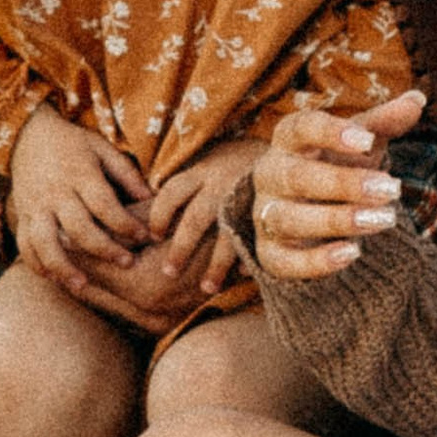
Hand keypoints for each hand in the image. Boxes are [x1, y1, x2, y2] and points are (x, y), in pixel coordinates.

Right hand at [8, 105, 151, 299]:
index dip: (125, 223)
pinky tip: (53, 279)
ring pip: (45, 242)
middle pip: (78, 227)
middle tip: (127, 263)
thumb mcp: (101, 148)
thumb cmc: (73, 143)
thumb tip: (152, 199)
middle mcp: (56, 192)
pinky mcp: (23, 216)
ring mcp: (36, 206)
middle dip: (104, 249)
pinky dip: (36, 264)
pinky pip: (25, 245)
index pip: (104, 204)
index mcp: (79, 174)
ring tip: (83, 285)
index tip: (145, 236)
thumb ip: (126, 173)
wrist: (27, 135)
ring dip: (63, 266)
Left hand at [145, 151, 255, 300]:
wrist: (285, 148)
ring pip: (227, 236)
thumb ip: (190, 180)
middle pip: (195, 219)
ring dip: (215, 265)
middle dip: (181, 248)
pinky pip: (258, 240)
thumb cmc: (238, 158)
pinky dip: (250, 258)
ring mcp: (246, 198)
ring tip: (206, 288)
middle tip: (168, 273)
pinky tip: (242, 275)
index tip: (153, 236)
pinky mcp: (268, 211)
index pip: (171, 192)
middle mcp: (222, 183)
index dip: (159, 215)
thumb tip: (151, 199)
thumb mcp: (211, 159)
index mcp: (203, 170)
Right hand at [242, 88, 423, 280]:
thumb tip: (418, 99)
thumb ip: (383, 123)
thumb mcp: (359, 142)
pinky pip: (283, 261)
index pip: (300, 128)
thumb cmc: (335, 163)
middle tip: (391, 188)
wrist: (309, 208)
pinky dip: (315, 261)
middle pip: (296, 176)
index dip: (330, 133)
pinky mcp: (270, 253)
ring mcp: (266, 214)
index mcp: (289, 139)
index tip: (367, 140)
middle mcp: (271, 174)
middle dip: (344, 184)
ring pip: (287, 218)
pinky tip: (352, 253)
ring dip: (336, 220)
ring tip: (383, 220)